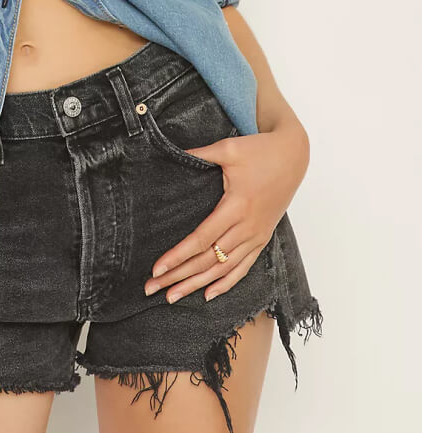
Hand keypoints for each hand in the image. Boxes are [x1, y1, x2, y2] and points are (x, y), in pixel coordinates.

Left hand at [143, 120, 309, 302]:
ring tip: (173, 297)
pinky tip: (208, 294)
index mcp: (236, 207)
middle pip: (208, 260)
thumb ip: (199, 154)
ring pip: (223, 269)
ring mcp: (256, 235)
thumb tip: (172, 152)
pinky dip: (225, 283)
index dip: (178, 256)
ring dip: (197, 285)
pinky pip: (243, 267)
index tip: (156, 269)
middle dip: (179, 276)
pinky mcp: (262, 237)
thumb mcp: (227, 148)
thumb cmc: (260, 150)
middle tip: (152, 289)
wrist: (293, 156)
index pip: (201, 239)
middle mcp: (247, 227)